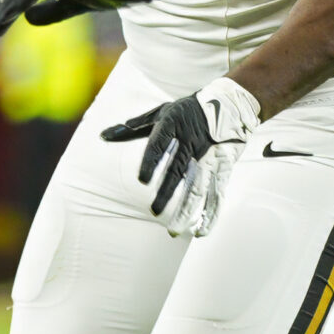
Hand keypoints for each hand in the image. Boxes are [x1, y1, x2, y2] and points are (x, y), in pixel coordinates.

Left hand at [99, 76, 262, 236]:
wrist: (231, 103)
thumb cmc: (188, 110)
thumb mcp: (161, 113)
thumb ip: (132, 128)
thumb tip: (102, 136)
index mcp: (173, 126)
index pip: (159, 145)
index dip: (151, 161)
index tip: (142, 180)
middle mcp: (191, 143)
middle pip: (177, 171)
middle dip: (166, 193)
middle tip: (153, 211)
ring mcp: (210, 157)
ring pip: (198, 187)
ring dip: (187, 210)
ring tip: (174, 230)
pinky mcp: (224, 167)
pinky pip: (218, 193)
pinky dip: (211, 213)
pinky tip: (202, 230)